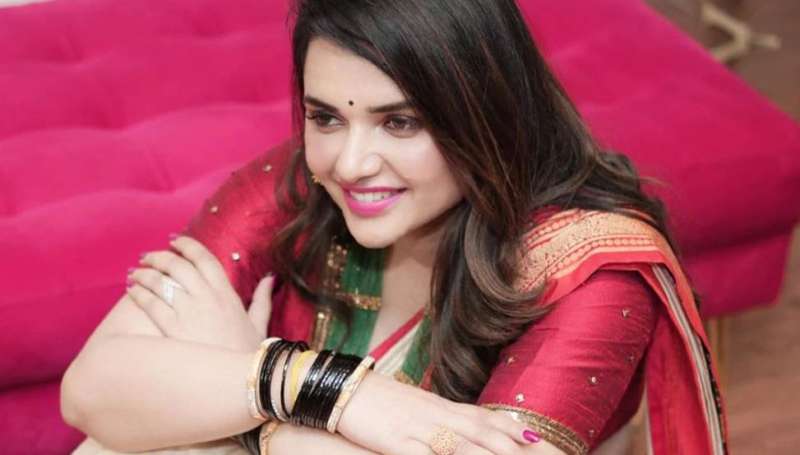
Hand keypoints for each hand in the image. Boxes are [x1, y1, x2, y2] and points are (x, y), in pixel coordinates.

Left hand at [125, 235, 273, 351]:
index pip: (204, 258)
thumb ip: (262, 299)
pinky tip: (132, 291)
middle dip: (159, 257)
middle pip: (178, 265)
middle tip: (148, 256)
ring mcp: (188, 312)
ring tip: (135, 272)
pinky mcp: (172, 329)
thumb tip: (269, 279)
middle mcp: (207, 297)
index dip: (187, 245)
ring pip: (161, 281)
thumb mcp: (259, 323)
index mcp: (227, 293)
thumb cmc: (248, 353)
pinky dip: (139, 293)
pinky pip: (150, 303)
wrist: (237, 381)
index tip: (175, 241)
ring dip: (144, 273)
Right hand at [336, 372, 539, 454]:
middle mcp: (436, 415)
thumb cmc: (380, 401)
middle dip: (509, 444)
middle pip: (479, 431)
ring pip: (460, 446)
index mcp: (441, 406)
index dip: (508, 428)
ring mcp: (418, 429)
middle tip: (536, 450)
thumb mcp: (415, 407)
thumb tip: (462, 428)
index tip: (534, 438)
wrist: (344, 389)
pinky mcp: (397, 443)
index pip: (482, 416)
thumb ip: (439, 418)